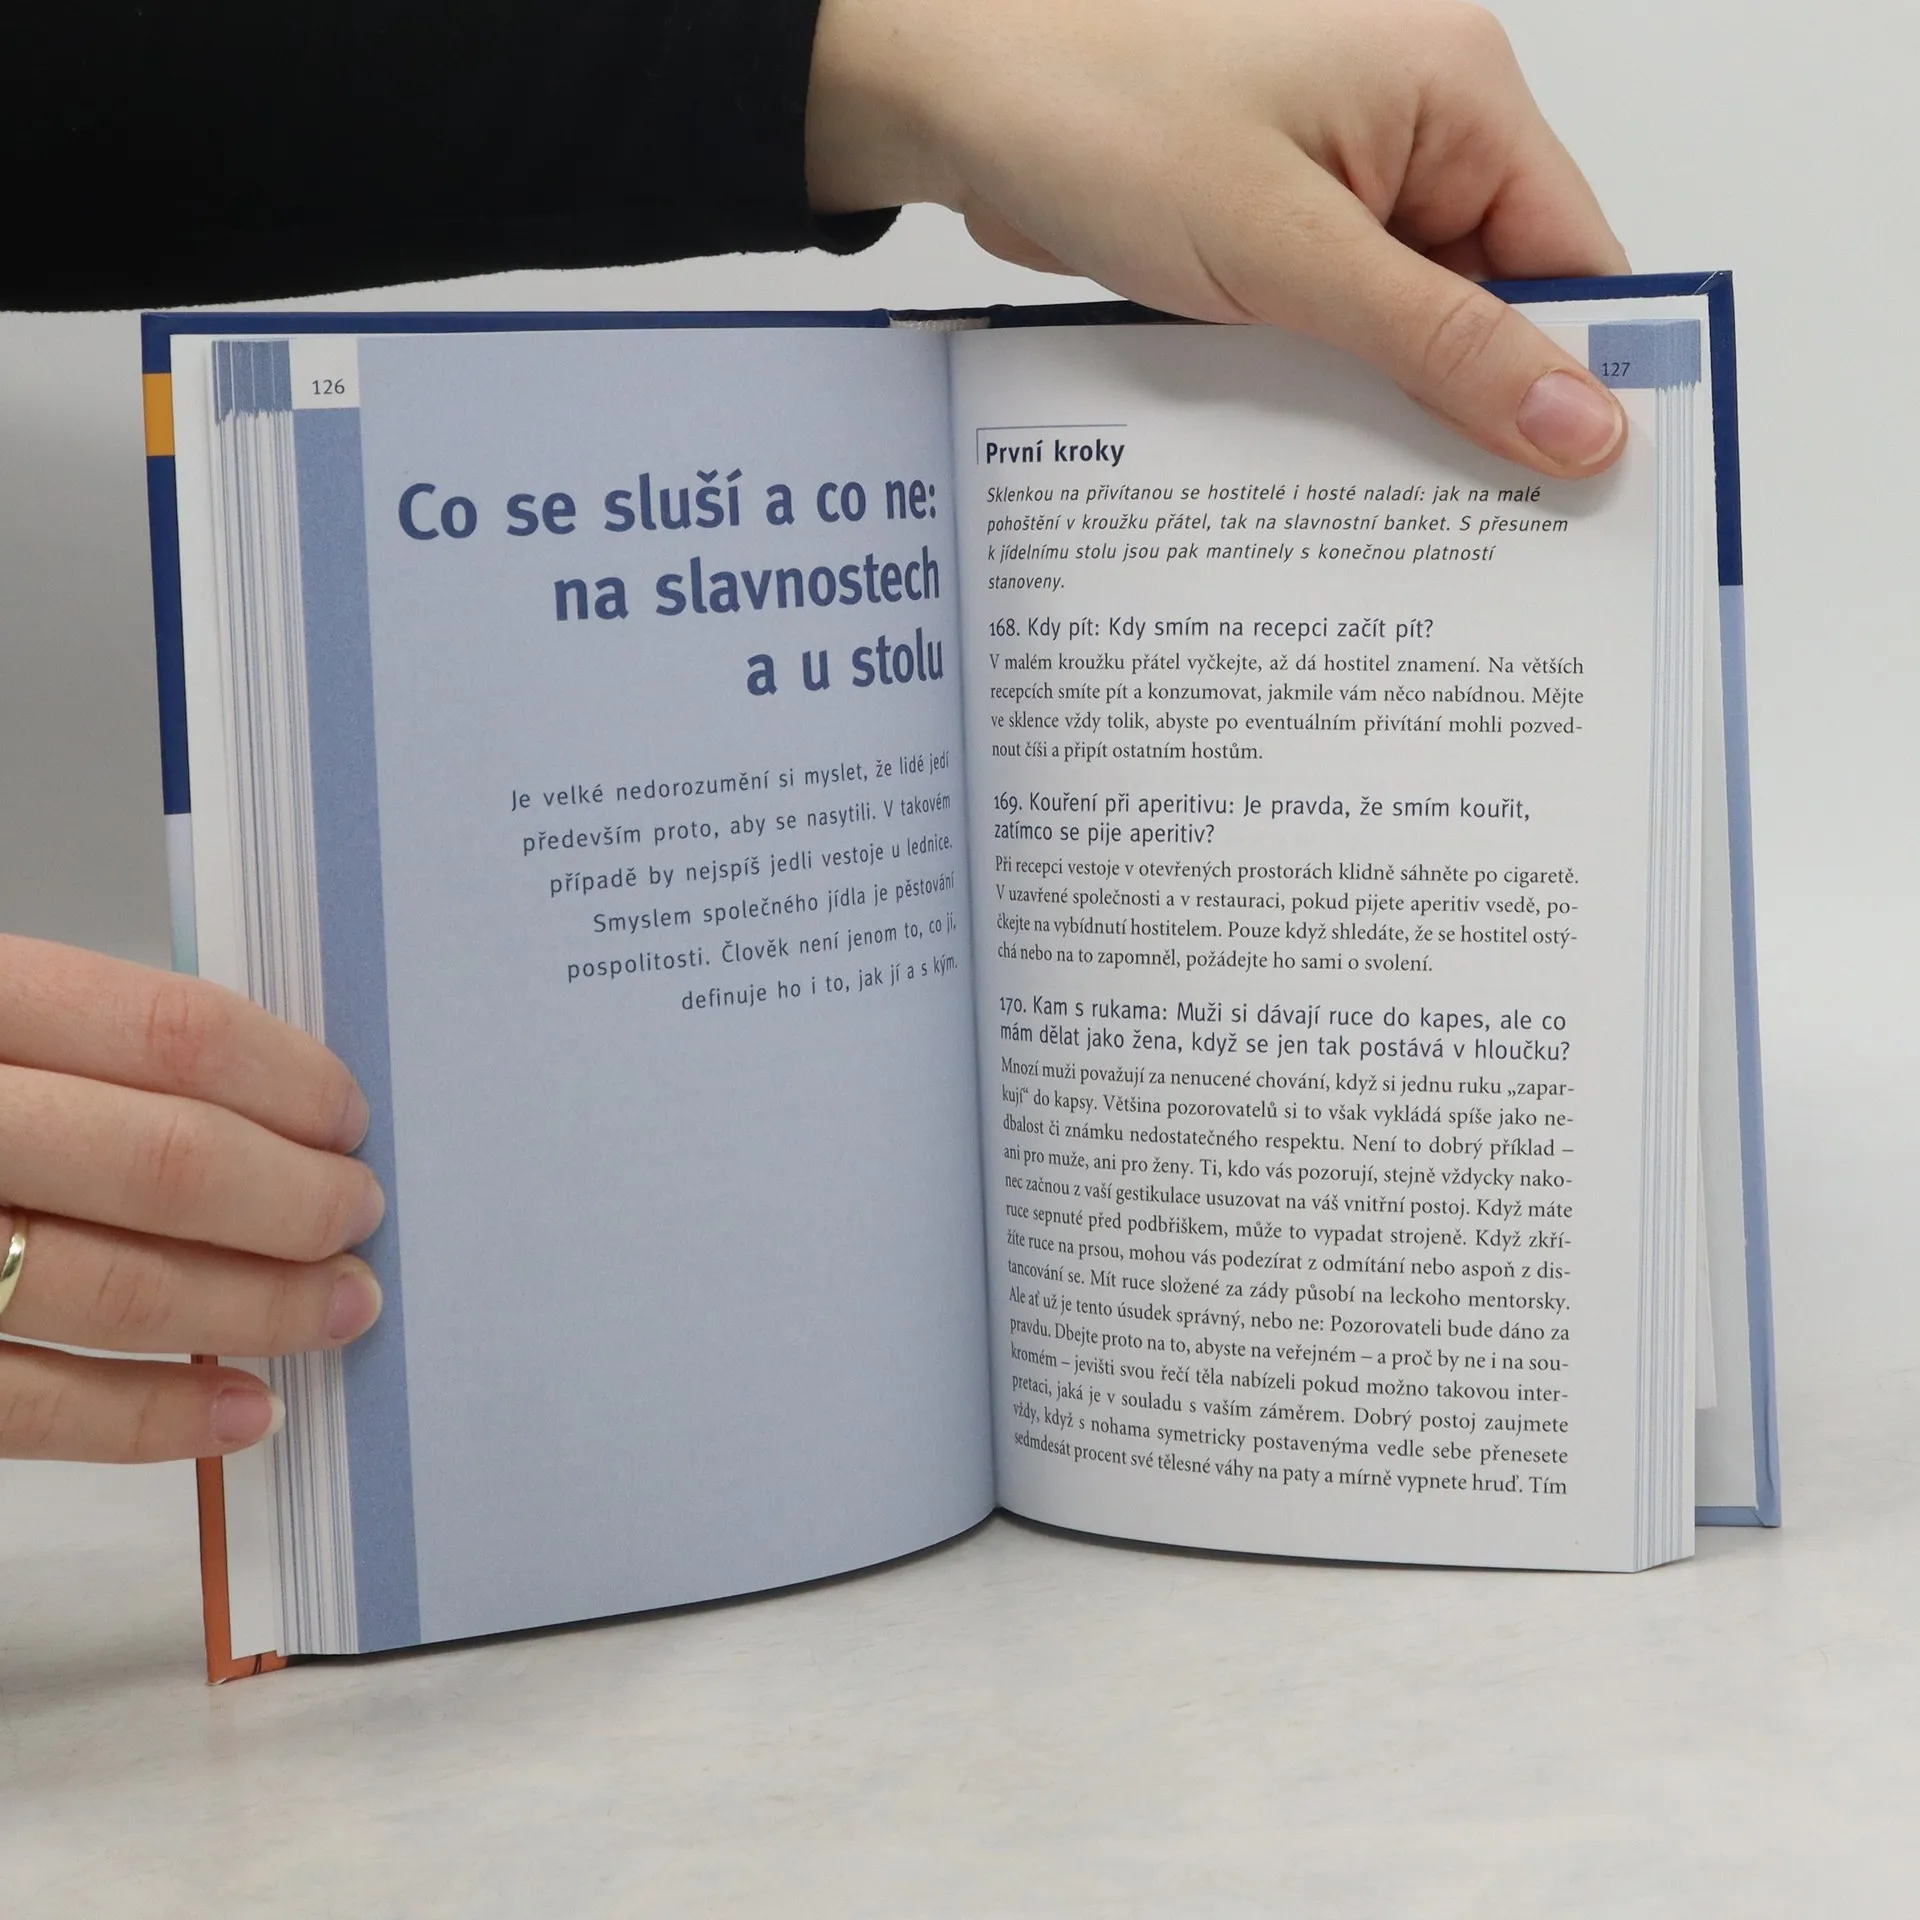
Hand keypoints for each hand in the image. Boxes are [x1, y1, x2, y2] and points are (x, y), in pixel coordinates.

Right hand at [0, 936, 382, 1461]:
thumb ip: (71, 1047)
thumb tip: (256, 1106)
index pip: (167, 1034)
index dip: (288, 1082)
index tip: (348, 1118)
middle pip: (169, 1166)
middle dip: (298, 1204)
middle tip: (360, 1217)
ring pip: (118, 1291)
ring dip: (259, 1308)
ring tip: (340, 1308)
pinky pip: (29, 1409)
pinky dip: (153, 1419)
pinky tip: (240, 1409)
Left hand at [808, 0, 1628, 476]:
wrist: (955, 94)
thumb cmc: (1104, 117)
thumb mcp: (1292, 252)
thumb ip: (1441, 343)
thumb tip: (1581, 421)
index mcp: (1456, 90)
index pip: (1573, 256)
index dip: (1579, 377)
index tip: (1577, 495)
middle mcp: (1415, 123)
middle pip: (1494, 296)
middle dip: (1475, 405)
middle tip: (1472, 536)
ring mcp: (1341, 173)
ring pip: (1409, 319)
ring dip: (1391, 403)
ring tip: (1382, 505)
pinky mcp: (1276, 218)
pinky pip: (1336, 316)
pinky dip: (1327, 381)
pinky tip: (1312, 451)